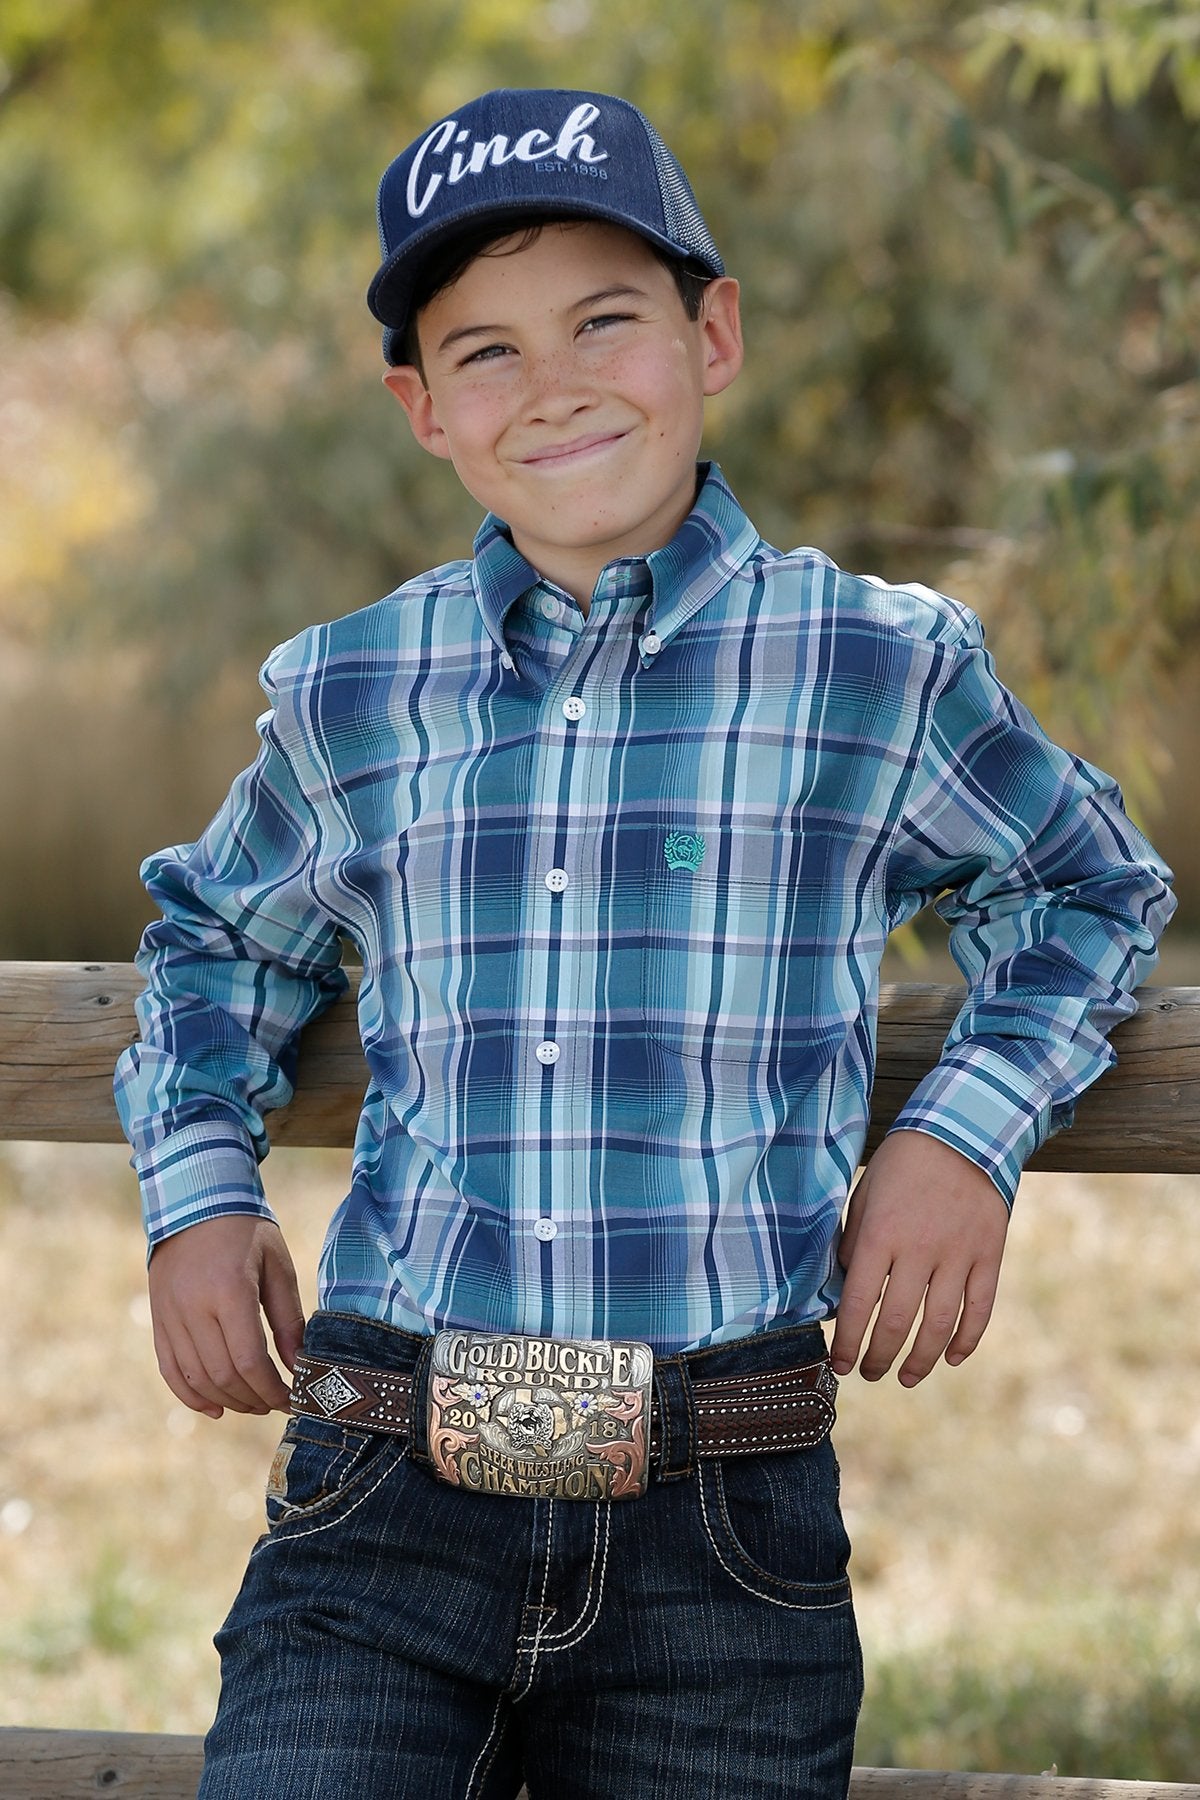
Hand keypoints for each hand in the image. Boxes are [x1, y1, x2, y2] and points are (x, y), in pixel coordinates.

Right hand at [147, 1215, 305, 1418]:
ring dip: (226, 1401)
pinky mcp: (158, 1319)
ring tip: (252, 1403)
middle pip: (222, 1376)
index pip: (249, 1361)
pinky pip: (169, 1369)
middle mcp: (193, 1307)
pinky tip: (215, 1407)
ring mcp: (169, 1315)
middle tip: (275, 1402)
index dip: (271, 1388)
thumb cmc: (246, 1232)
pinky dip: (191, 1395)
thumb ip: (288, 1319)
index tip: (292, 1397)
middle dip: (252, 1398)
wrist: (195, 1202)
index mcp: (229, 1291)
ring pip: (195, 1378)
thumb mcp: (277, 1266)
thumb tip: (299, 1366)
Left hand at [830, 1130, 1008, 1386]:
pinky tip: (951, 1358)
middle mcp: (919, 1248)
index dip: (846, 1342)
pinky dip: (967, 1339)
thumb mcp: (864, 1196)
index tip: (839, 1363)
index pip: (857, 1304)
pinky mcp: (989, 1253)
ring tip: (906, 1377)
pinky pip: (980, 1307)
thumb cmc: (901, 1164)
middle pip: (897, 1322)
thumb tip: (843, 1293)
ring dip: (920, 1359)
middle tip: (869, 1373)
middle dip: (879, 1357)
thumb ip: (854, 1244)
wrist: (962, 1129)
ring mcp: (958, 1253)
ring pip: (940, 1323)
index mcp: (880, 1233)